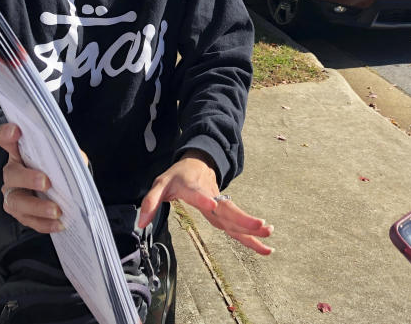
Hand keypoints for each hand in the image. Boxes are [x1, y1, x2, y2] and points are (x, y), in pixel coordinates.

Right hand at [0, 123, 63, 232]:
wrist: (54, 187)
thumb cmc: (56, 166)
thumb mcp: (62, 154)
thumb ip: (66, 153)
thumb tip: (77, 159)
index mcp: (19, 152)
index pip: (5, 138)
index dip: (7, 134)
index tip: (16, 131)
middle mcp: (12, 172)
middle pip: (12, 174)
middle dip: (28, 178)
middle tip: (46, 182)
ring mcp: (13, 194)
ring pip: (17, 202)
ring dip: (37, 207)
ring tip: (56, 210)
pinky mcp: (20, 213)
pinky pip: (28, 220)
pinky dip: (44, 223)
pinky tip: (58, 223)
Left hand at [139, 150, 273, 255]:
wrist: (198, 161)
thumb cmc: (179, 175)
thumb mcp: (160, 184)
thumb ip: (151, 201)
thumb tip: (141, 223)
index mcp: (193, 188)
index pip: (199, 195)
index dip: (205, 200)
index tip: (213, 205)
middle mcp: (211, 197)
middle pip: (228, 210)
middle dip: (244, 219)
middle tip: (261, 226)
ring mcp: (220, 204)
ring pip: (236, 218)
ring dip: (252, 229)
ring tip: (269, 239)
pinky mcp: (225, 211)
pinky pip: (238, 225)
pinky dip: (251, 237)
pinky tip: (265, 249)